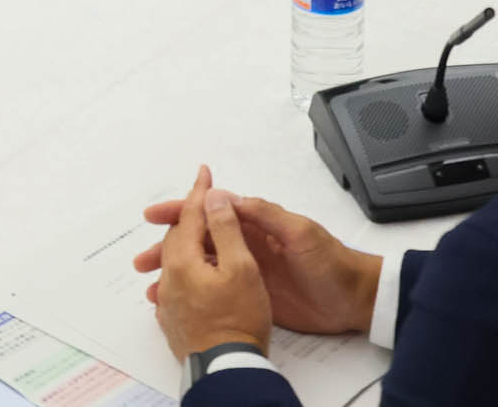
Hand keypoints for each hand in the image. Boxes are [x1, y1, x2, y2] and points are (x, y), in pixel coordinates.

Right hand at [139, 173, 378, 336]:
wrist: (354, 299)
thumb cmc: (332, 262)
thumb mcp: (300, 233)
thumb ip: (265, 214)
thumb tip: (227, 195)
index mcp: (257, 223)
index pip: (212, 212)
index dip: (183, 211)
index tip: (155, 215)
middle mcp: (248, 244)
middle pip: (200, 240)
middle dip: (169, 247)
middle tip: (143, 262)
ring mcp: (248, 270)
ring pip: (203, 266)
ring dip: (177, 272)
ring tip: (152, 288)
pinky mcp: (252, 294)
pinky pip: (216, 289)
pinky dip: (194, 292)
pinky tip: (178, 302)